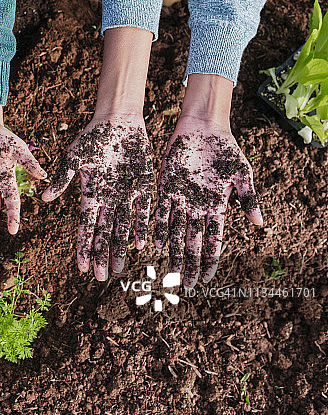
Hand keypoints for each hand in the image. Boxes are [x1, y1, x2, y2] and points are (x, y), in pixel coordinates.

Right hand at [42, 115, 152, 279]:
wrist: (119, 121)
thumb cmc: (92, 136)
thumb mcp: (74, 157)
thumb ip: (63, 178)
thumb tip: (44, 198)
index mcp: (89, 194)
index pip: (85, 227)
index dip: (83, 248)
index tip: (82, 267)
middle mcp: (108, 200)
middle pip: (103, 233)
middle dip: (101, 256)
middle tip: (101, 278)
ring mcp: (126, 195)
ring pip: (123, 228)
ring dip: (120, 248)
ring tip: (119, 269)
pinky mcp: (144, 187)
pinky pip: (143, 212)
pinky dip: (142, 227)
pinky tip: (141, 245)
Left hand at [155, 120, 261, 287]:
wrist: (202, 128)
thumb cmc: (226, 150)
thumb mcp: (242, 174)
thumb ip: (249, 199)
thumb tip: (260, 224)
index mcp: (217, 207)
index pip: (213, 242)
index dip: (210, 262)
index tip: (205, 281)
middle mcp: (197, 208)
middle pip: (193, 243)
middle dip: (190, 264)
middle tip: (184, 286)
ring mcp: (180, 199)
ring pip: (176, 232)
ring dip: (173, 252)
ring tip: (168, 272)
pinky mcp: (165, 187)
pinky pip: (161, 212)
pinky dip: (159, 228)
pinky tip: (155, 244)